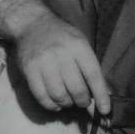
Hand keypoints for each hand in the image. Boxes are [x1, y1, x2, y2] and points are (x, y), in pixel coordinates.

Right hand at [0, 0, 110, 114]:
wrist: (32, 23)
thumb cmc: (61, 36)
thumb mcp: (81, 43)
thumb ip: (90, 66)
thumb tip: (104, 93)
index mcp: (79, 46)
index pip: (93, 75)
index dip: (101, 95)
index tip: (105, 110)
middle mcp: (62, 54)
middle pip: (77, 89)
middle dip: (83, 101)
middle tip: (83, 102)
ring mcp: (44, 63)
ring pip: (59, 95)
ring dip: (67, 104)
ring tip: (69, 101)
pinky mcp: (29, 71)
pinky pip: (42, 96)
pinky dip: (51, 106)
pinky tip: (56, 104)